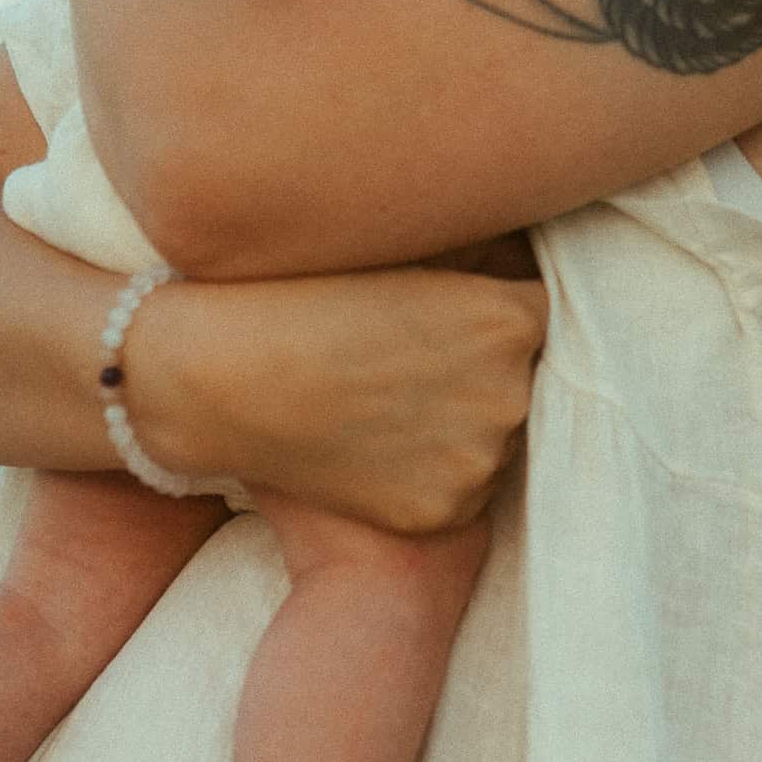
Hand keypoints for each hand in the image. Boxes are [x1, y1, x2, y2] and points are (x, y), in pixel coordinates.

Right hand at [127, 265, 547, 533]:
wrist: (217, 379)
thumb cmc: (299, 292)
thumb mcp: (401, 248)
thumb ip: (476, 253)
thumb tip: (521, 249)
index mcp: (511, 319)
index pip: (543, 310)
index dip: (498, 307)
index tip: (456, 310)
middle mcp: (512, 394)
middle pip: (526, 378)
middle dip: (483, 367)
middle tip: (412, 354)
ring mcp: (479, 461)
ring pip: (493, 436)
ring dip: (460, 420)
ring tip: (386, 397)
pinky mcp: (444, 513)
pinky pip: (459, 487)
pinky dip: (428, 468)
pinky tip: (374, 441)